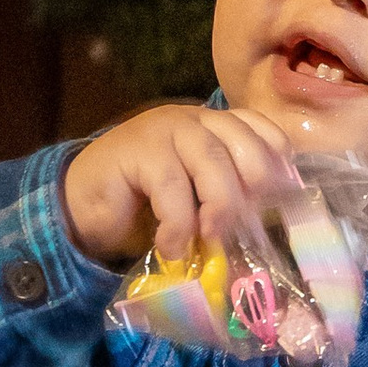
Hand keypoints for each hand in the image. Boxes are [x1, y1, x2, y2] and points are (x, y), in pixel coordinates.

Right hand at [62, 102, 304, 270]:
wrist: (84, 204)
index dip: (278, 163)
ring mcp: (164, 129)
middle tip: (246, 225)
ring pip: (211, 161)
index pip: (261, 128)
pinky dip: (179, 223)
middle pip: (243, 144)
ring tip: (211, 238)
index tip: (283, 199)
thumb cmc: (147, 207)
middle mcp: (194, 120)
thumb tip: (270, 224)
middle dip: (253, 188)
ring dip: (220, 206)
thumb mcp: (197, 200)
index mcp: (214, 125)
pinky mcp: (135, 149)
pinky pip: (171, 185)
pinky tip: (172, 246)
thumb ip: (229, 198)